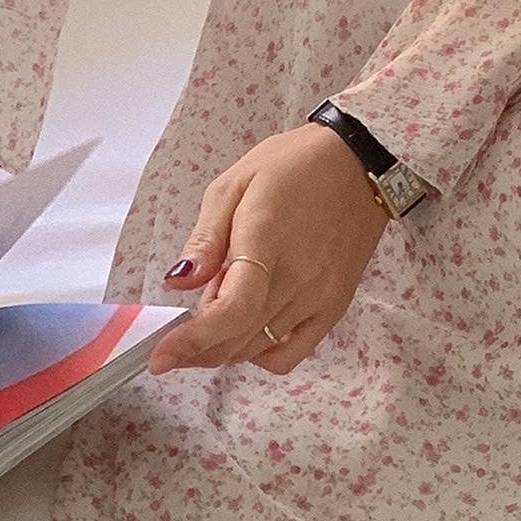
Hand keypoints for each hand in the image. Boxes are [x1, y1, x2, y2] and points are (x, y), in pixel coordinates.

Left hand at [146, 121, 392, 376]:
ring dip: (223, 349)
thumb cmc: (293, 165)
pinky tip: (248, 332)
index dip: (193, 341)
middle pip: (238, 339)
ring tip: (209, 322)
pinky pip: (292, 355)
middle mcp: (297, 276)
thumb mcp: (236, 183)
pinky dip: (260, 355)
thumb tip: (178, 282)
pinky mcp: (335, 306)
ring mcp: (320, 296)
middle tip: (172, 340)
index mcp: (266, 238)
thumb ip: (206, 237)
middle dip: (195, 349)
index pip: (233, 309)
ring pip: (258, 349)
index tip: (160, 357)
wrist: (359, 163)